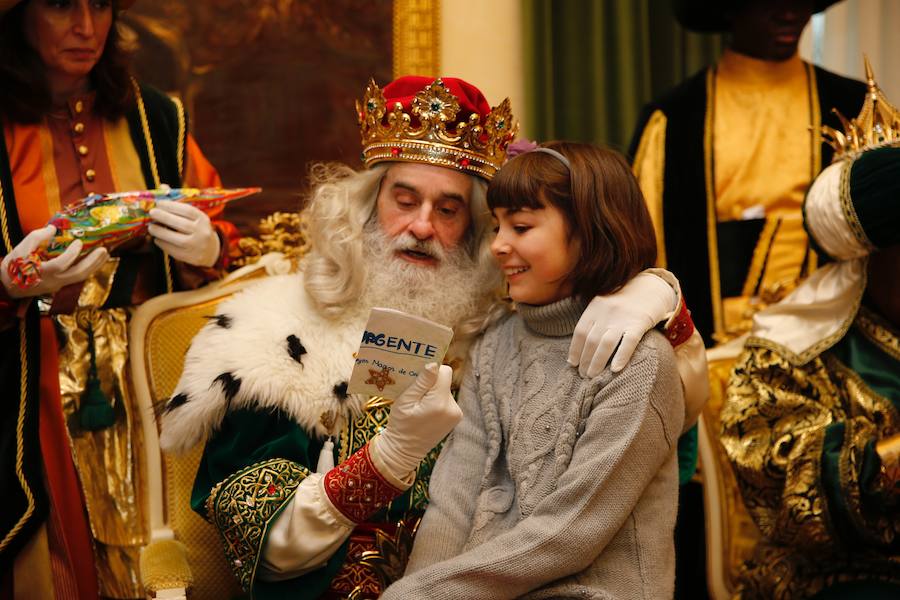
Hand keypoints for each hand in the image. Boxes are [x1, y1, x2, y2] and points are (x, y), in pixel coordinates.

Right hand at [0, 226, 108, 298]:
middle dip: (93, 262)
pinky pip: (78, 278)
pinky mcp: (60, 286)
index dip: (71, 254)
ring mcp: (58, 285)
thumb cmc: (14, 267)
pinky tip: (96, 260)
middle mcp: (53, 281)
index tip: (79, 241)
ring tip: (105, 253)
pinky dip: (89, 269)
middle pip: (78, 274)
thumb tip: (53, 228)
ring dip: (95, 266)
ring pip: (81, 278)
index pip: (61, 264)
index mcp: (41, 272)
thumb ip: (37, 238)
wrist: (9, 286)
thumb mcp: (20, 249)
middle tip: (103, 249)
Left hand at [148, 202, 219, 266]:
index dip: (172, 206)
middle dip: (164, 217)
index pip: (187, 210)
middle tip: (152, 212)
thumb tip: (163, 187)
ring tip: (151, 227)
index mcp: (203, 219)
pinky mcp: (190, 257)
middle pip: (181, 224)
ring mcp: (196, 246)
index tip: (158, 203)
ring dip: (160, 232)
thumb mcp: (193, 216)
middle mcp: (202, 232)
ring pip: (176, 239)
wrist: (210, 251)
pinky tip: (157, 239)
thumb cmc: (197, 228)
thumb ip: (178, 202)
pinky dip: (162, 244)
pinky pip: (173, 250)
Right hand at [372, 363, 461, 478]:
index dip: (431, 372)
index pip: (444, 372)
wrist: (405, 450)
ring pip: (445, 390)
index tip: (418, 379)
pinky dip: (437, 401)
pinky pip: (447, 399)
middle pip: (444, 381)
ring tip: (420, 406)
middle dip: (430, 384)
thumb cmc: (401, 424)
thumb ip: (422, 382)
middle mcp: (453, 407)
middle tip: (415, 395)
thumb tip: (434, 364)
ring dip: (434, 393)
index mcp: (440, 402)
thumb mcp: (406, 400)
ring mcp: (457, 413)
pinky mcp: (456, 417)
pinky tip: (426, 411)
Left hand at [568, 271, 676, 376]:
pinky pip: (628, 342)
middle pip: (591, 340)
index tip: (572, 364)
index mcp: (595, 306)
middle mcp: (607, 312)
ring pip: (606, 344)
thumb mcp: (605, 303)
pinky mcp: (639, 323)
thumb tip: (579, 347)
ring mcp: (623, 318)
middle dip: (585, 360)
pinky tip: (615, 370)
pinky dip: (621, 356)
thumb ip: (593, 320)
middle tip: (583, 375)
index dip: (575, 349)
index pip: (580, 332)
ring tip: (592, 376)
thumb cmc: (625, 300)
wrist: (651, 287)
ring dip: (597, 362)